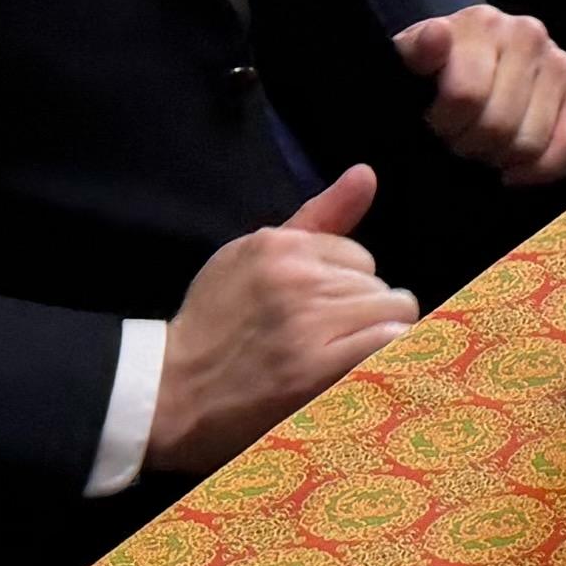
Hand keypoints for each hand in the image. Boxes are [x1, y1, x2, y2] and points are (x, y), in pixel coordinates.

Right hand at [148, 163, 417, 470]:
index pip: (359, 257)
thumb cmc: (214, 326)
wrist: (170, 393)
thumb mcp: (250, 256)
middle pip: (380, 287)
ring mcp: (307, 323)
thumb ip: (318, 216)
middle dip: (361, 314)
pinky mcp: (316, 369)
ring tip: (335, 359)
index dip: (344, 289)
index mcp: (279, 245)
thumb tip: (367, 173)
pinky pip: (392, 343)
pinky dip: (388, 358)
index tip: (315, 315)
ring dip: (376, 339)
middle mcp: (296, 277)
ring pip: (394, 313)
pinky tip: (359, 372)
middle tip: (322, 344)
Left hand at [394, 3, 565, 188]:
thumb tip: (437, 36)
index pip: (465, 96)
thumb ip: (414, 51)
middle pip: (499, 125)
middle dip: (471, 145)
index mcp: (483, 23)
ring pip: (532, 141)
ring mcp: (559, 60)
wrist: (465, 61)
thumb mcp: (408, 60)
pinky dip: (545, 168)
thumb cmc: (433, 70)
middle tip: (458, 140)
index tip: (433, 124)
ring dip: (501, 158)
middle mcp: (528, 34)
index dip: (444, 124)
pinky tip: (516, 172)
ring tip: (483, 147)